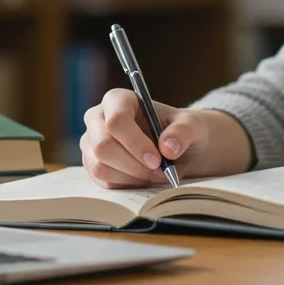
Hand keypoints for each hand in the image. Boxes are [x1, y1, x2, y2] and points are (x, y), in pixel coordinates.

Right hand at [79, 88, 209, 187]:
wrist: (176, 148)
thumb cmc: (180, 130)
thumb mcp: (192, 126)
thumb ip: (182, 132)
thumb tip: (168, 148)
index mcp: (118, 100)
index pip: (116, 121)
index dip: (135, 143)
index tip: (157, 160)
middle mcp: (97, 119)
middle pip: (103, 146)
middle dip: (134, 165)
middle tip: (160, 172)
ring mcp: (91, 143)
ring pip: (100, 167)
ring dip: (132, 177)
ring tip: (156, 174)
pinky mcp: (92, 165)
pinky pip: (103, 182)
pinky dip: (127, 185)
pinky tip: (144, 178)